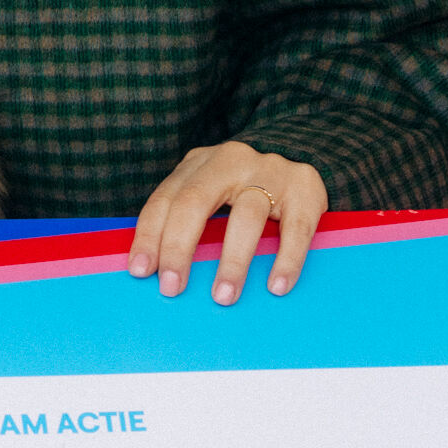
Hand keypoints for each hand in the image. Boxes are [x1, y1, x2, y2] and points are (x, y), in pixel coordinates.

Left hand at [129, 141, 328, 305]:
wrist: (302, 150)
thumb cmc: (243, 186)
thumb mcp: (210, 188)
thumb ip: (186, 215)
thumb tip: (156, 270)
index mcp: (199, 164)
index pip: (165, 200)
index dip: (150, 236)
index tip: (141, 271)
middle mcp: (231, 161)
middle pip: (195, 202)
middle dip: (179, 248)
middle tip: (172, 288)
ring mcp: (271, 172)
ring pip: (247, 216)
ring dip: (232, 261)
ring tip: (223, 296)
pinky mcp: (306, 189)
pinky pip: (296, 229)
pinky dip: (286, 260)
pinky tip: (276, 286)